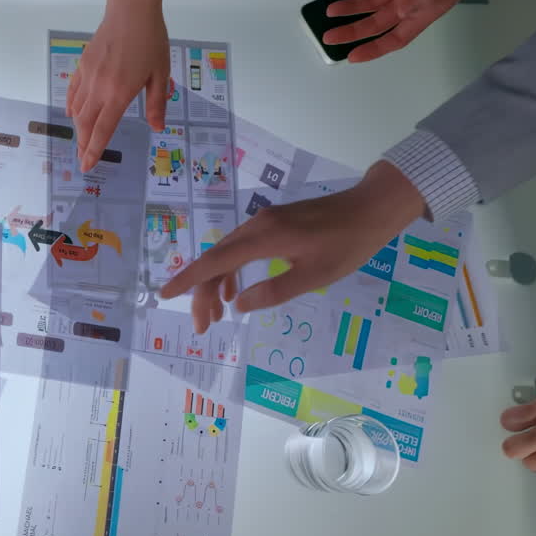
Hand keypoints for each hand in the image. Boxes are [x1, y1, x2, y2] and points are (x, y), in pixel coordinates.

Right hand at [69, 0, 170, 170]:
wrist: (130, 9)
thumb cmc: (151, 40)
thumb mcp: (160, 73)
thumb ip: (157, 103)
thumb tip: (157, 127)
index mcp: (119, 94)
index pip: (103, 130)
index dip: (94, 150)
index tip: (87, 166)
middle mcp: (99, 89)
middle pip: (86, 125)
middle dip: (83, 145)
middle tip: (83, 159)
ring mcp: (88, 77)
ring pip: (78, 110)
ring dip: (79, 128)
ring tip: (81, 140)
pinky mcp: (83, 65)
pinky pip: (73, 92)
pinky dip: (72, 106)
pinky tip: (74, 113)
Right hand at [158, 160, 426, 332]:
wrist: (370, 209)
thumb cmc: (347, 245)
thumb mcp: (314, 276)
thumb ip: (273, 291)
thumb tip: (238, 304)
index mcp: (264, 238)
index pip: (215, 262)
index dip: (189, 280)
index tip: (166, 295)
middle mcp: (257, 226)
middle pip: (216, 260)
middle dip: (201, 293)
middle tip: (201, 326)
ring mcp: (264, 222)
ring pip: (226, 254)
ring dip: (216, 284)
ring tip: (214, 315)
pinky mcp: (273, 224)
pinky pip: (241, 248)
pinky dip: (231, 271)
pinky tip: (234, 291)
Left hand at [322, 0, 504, 62]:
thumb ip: (419, 5)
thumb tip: (401, 15)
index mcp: (423, 13)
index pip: (394, 39)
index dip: (373, 50)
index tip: (352, 57)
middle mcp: (411, 1)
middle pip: (376, 22)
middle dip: (352, 30)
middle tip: (329, 37)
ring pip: (372, 0)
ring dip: (352, 6)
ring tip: (331, 11)